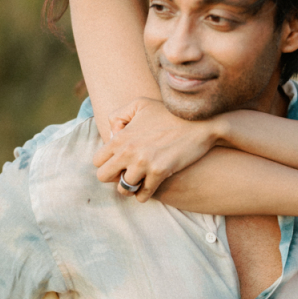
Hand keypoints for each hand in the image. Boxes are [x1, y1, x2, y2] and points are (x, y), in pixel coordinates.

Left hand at [92, 98, 216, 201]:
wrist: (200, 122)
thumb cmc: (169, 112)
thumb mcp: (140, 104)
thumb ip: (119, 116)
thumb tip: (113, 135)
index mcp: (121, 137)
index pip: (97, 160)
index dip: (107, 163)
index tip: (119, 162)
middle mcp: (128, 151)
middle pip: (103, 177)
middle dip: (114, 177)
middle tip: (126, 172)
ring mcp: (144, 163)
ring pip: (123, 188)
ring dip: (130, 187)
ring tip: (139, 180)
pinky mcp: (160, 172)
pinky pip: (143, 195)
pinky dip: (144, 194)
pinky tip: (149, 187)